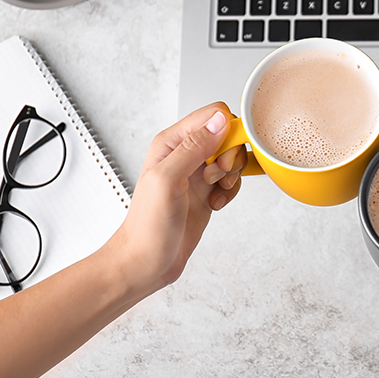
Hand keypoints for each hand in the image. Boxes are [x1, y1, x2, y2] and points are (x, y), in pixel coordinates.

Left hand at [107, 103, 245, 296]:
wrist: (146, 262)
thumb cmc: (147, 226)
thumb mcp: (168, 180)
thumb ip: (194, 147)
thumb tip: (220, 121)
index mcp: (172, 143)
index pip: (213, 115)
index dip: (227, 133)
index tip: (222, 158)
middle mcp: (185, 154)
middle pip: (228, 136)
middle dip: (231, 158)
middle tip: (215, 178)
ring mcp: (196, 173)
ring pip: (232, 159)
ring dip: (231, 177)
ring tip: (213, 192)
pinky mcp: (206, 192)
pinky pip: (231, 181)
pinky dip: (230, 193)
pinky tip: (215, 205)